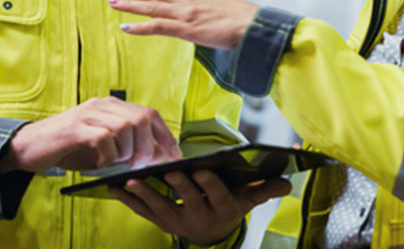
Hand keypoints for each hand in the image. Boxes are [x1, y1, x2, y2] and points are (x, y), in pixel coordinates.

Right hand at [0, 97, 180, 173]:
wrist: (26, 147)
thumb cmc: (67, 148)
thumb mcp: (102, 145)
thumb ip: (126, 145)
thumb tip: (156, 156)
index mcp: (111, 106)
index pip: (149, 113)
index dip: (165, 135)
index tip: (174, 155)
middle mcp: (101, 105)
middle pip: (141, 119)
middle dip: (149, 146)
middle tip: (142, 165)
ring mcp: (88, 114)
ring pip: (125, 127)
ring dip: (127, 151)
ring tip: (117, 162)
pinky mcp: (74, 128)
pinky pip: (103, 138)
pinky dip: (108, 154)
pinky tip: (101, 162)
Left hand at [103, 0, 258, 49]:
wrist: (253, 24)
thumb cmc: (240, 17)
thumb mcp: (216, 4)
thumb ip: (200, 5)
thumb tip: (193, 11)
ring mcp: (184, 12)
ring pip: (149, 6)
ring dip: (128, 4)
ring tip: (110, 1)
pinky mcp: (186, 28)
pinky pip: (158, 26)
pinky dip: (140, 27)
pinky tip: (125, 28)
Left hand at [109, 169, 291, 244]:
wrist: (212, 233)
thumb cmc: (231, 205)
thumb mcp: (250, 199)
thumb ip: (267, 188)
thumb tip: (289, 180)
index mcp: (223, 209)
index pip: (218, 197)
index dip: (209, 185)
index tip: (200, 170)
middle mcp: (200, 218)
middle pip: (188, 202)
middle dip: (177, 187)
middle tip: (167, 171)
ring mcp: (178, 222)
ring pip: (160, 209)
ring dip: (145, 195)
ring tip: (131, 182)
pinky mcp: (161, 222)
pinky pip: (143, 212)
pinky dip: (128, 201)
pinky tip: (113, 188)